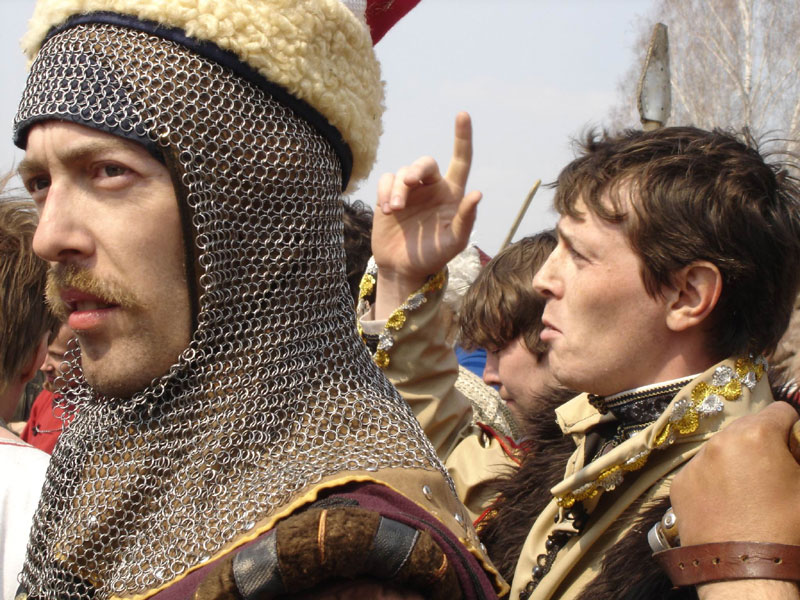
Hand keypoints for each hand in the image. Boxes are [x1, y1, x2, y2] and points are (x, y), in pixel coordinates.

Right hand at [371, 112, 480, 316]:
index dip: (462, 137)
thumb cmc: (433, 256)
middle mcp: (432, 187)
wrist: (403, 268)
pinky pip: (386, 180)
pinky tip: (386, 211)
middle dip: (416, 171)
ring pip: (403, 173)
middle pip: (426, 163)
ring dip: (397, 190)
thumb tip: (477, 193)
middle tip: (409, 184)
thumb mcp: (453, 242)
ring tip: (394, 211)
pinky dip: (384, 192)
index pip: (461, 160)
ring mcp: (410, 191)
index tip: (462, 115)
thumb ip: (466, 219)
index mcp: (452, 194)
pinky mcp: (389, 195)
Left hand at [670, 401, 799, 546]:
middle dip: (761, 442)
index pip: (780, 411)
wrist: (745, 570)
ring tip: (748, 491)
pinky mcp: (680, 483)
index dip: (792, 429)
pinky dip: (713, 480)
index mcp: (756, 435)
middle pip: (746, 427)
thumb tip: (794, 445)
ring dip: (735, 460)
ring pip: (721, 448)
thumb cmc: (786, 528)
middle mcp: (720, 441)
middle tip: (772, 471)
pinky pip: (700, 471)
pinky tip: (726, 503)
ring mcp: (696, 462)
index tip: (794, 447)